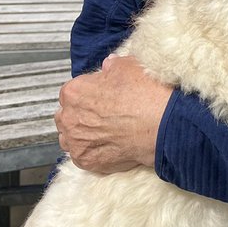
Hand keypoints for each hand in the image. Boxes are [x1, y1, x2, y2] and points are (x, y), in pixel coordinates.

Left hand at [56, 55, 172, 173]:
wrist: (161, 125)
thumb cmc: (145, 95)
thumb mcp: (130, 66)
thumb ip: (113, 65)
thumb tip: (109, 65)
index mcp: (75, 92)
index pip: (71, 92)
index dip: (88, 93)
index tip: (101, 96)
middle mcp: (69, 118)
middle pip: (66, 115)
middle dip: (80, 114)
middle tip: (102, 114)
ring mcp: (76, 142)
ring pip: (70, 138)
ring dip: (81, 134)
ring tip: (103, 131)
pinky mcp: (85, 161)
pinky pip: (81, 156)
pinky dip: (92, 152)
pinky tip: (108, 145)